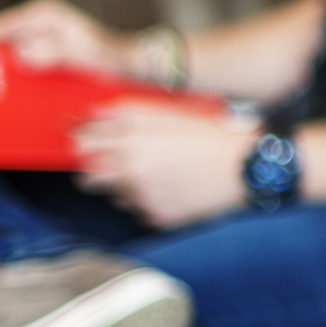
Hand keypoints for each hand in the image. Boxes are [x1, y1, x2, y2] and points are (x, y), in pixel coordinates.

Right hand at [0, 0, 137, 74]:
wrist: (128, 66)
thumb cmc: (109, 55)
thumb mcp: (81, 51)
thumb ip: (52, 50)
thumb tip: (20, 54)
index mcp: (43, 14)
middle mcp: (40, 24)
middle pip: (4, 43)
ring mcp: (43, 41)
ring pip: (13, 58)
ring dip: (9, 74)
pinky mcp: (47, 56)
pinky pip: (26, 67)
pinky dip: (22, 80)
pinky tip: (19, 97)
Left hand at [73, 103, 254, 227]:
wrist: (244, 166)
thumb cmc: (209, 133)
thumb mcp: (166, 111)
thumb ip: (122, 112)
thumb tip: (89, 116)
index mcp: (132, 135)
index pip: (81, 141)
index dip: (82, 140)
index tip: (86, 140)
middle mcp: (131, 167)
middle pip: (86, 175)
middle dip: (95, 169)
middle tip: (113, 162)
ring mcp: (143, 195)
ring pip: (112, 195)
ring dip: (122, 186)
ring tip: (155, 173)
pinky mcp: (156, 216)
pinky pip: (137, 210)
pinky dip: (147, 200)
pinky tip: (171, 187)